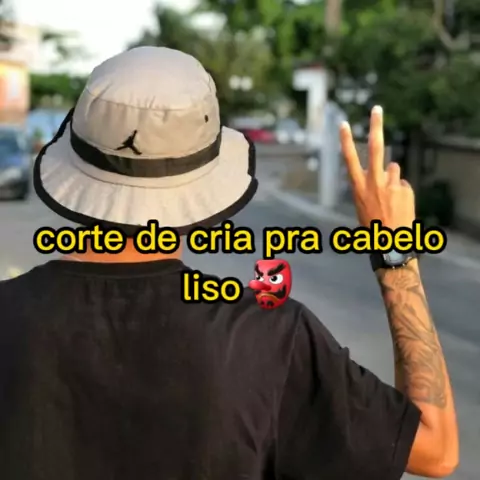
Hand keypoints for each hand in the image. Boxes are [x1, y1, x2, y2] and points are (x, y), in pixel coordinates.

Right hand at [339, 106, 414, 229]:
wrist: (390, 243)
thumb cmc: (373, 226)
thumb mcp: (362, 205)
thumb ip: (370, 186)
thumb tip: (386, 171)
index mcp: (358, 187)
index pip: (350, 159)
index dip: (345, 140)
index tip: (343, 124)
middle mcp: (373, 182)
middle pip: (376, 147)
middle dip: (376, 126)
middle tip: (377, 109)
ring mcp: (390, 184)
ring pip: (393, 169)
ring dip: (392, 178)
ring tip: (391, 198)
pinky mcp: (404, 189)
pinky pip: (402, 183)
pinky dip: (401, 191)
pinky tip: (399, 205)